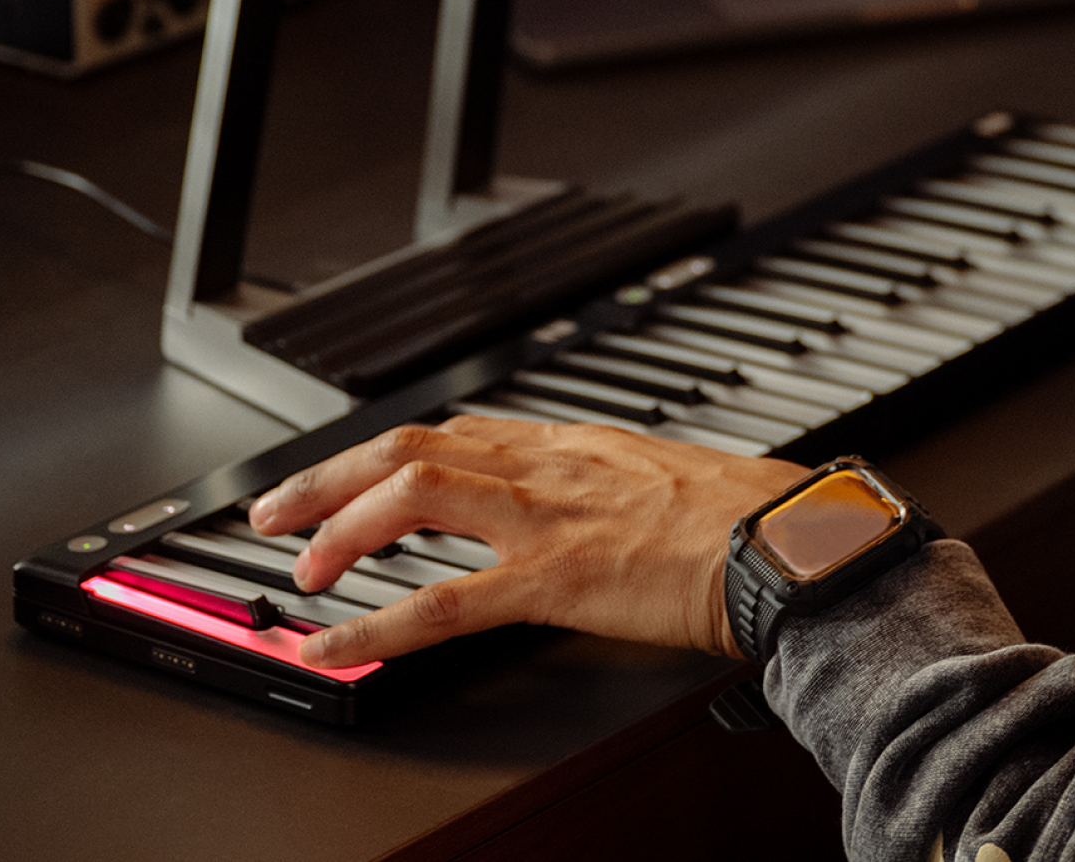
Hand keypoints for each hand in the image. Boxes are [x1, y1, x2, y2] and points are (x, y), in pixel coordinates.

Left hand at [245, 417, 801, 668]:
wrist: (793, 545)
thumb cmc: (754, 526)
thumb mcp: (673, 488)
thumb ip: (622, 496)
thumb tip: (605, 520)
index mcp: (581, 446)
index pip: (463, 432)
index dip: (392, 456)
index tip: (354, 477)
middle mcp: (553, 465)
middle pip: (414, 446)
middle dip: (332, 477)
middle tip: (281, 511)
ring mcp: (549, 516)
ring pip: (412, 493)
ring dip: (339, 529)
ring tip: (301, 570)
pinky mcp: (555, 576)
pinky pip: (441, 600)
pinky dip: (372, 623)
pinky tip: (334, 643)